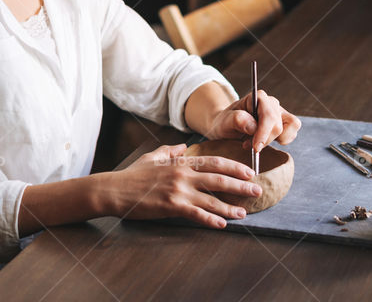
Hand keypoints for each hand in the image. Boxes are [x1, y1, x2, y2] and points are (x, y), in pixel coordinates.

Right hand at [103, 144, 262, 227]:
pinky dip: (211, 220)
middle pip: (219, 179)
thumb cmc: (132, 174)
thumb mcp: (153, 156)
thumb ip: (171, 151)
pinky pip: (196, 214)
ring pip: (211, 199)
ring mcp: (178, 191)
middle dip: (241, 185)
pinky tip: (223, 224)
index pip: (214, 162)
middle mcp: (183, 175)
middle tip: (257, 190)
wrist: (114, 190)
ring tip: (244, 212)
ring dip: (230, 206)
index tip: (249, 171)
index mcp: (180, 163)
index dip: (234, 166)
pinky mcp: (171, 207)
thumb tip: (183, 147)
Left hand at [205, 90, 300, 151]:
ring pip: (291, 126)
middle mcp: (271, 103)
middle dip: (265, 139)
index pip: (268, 115)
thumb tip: (253, 125)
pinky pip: (293, 132)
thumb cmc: (226, 122)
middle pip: (278, 124)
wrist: (227, 126)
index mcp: (258, 97)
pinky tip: (266, 142)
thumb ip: (236, 120)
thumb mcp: (224, 121)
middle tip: (248, 145)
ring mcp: (280, 112)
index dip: (263, 133)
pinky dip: (283, 141)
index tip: (255, 147)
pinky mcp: (284, 123)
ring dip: (276, 139)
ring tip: (258, 142)